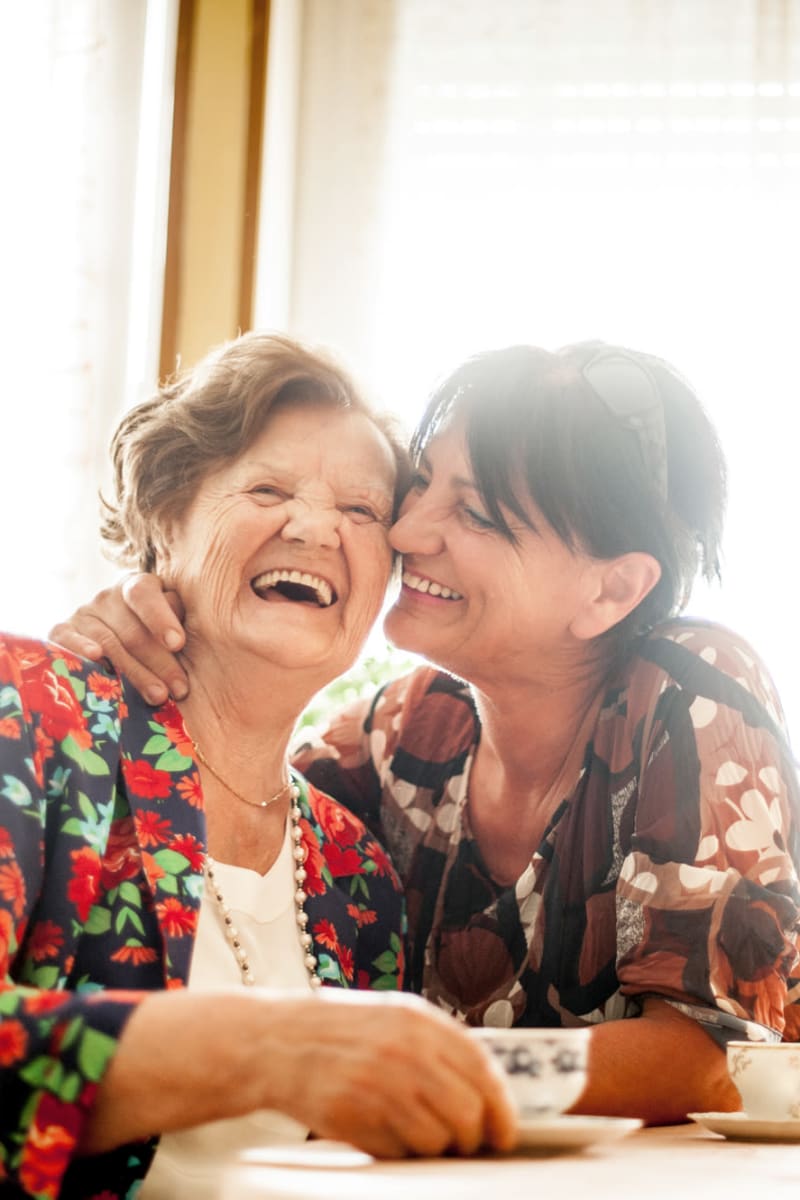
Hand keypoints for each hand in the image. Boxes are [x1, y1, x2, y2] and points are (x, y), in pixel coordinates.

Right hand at [49, 574, 188, 703]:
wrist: (109, 635)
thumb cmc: (154, 636)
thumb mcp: (170, 624)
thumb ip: (180, 624)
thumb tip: (187, 642)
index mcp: (137, 587)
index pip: (144, 593)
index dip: (161, 618)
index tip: (178, 644)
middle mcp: (108, 597)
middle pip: (132, 630)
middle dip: (160, 662)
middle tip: (180, 689)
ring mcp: (83, 614)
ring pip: (109, 643)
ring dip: (136, 673)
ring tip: (158, 696)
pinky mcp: (62, 631)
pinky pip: (68, 640)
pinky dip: (81, 649)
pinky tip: (97, 659)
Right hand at [274, 992, 517, 1156]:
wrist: (277, 1041)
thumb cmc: (339, 1031)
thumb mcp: (393, 1017)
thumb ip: (438, 1043)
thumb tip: (484, 1089)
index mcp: (417, 1021)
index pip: (481, 1069)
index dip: (501, 1107)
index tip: (505, 1130)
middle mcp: (402, 1051)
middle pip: (465, 1112)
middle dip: (472, 1136)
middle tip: (465, 1142)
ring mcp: (377, 1085)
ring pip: (435, 1139)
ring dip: (435, 1147)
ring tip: (415, 1132)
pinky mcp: (353, 1117)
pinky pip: (398, 1152)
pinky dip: (399, 1152)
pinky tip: (383, 1132)